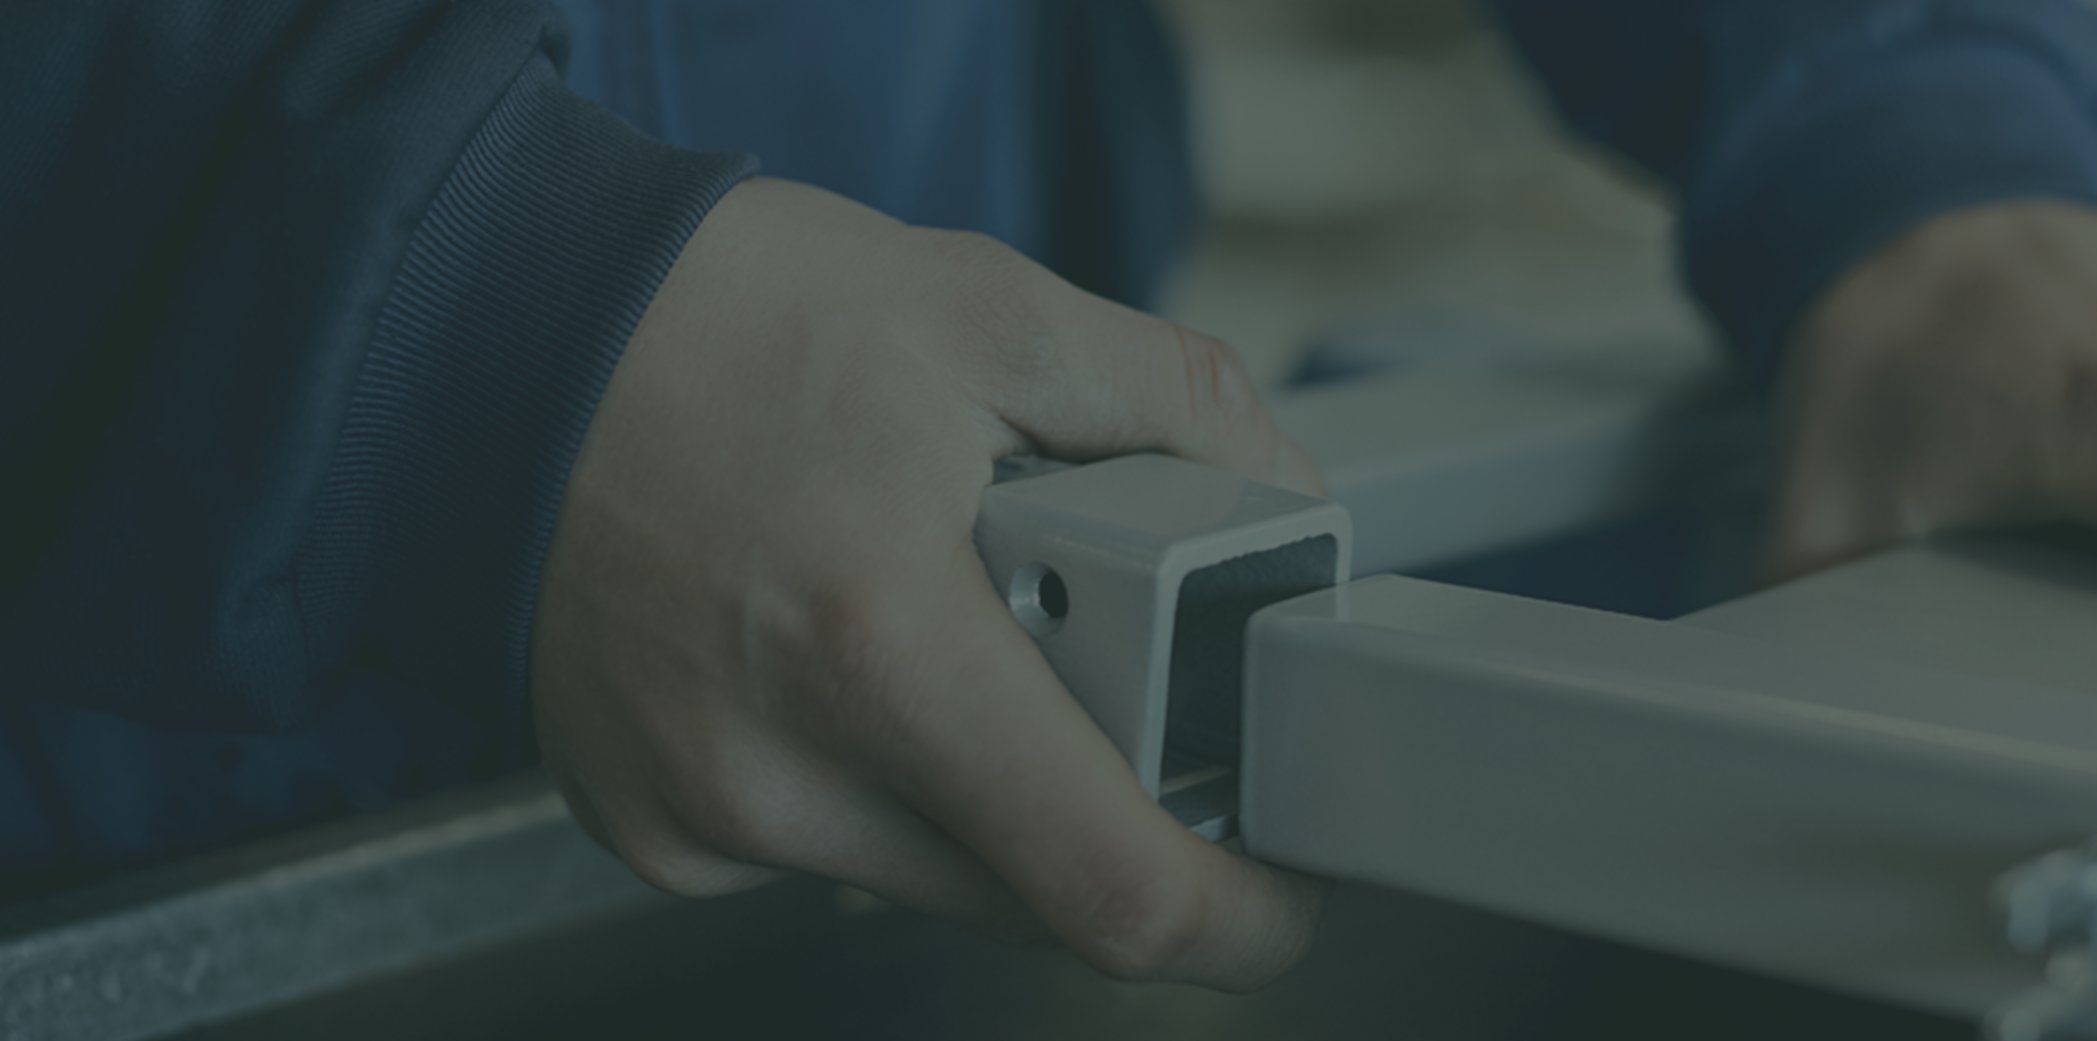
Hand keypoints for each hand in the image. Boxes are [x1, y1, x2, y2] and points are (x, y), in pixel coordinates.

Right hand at [530, 178, 1324, 988]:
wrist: (482, 332)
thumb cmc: (708, 316)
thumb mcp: (985, 306)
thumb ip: (1177, 408)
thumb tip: (1284, 503)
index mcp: (879, 643)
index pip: (1111, 889)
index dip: (1238, 918)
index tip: (1280, 886)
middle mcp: (777, 769)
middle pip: (1037, 887)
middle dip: (1107, 791)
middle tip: (1080, 642)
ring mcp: (703, 817)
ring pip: (942, 874)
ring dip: (991, 777)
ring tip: (929, 611)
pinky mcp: (654, 831)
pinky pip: (837, 848)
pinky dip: (884, 772)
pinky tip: (838, 644)